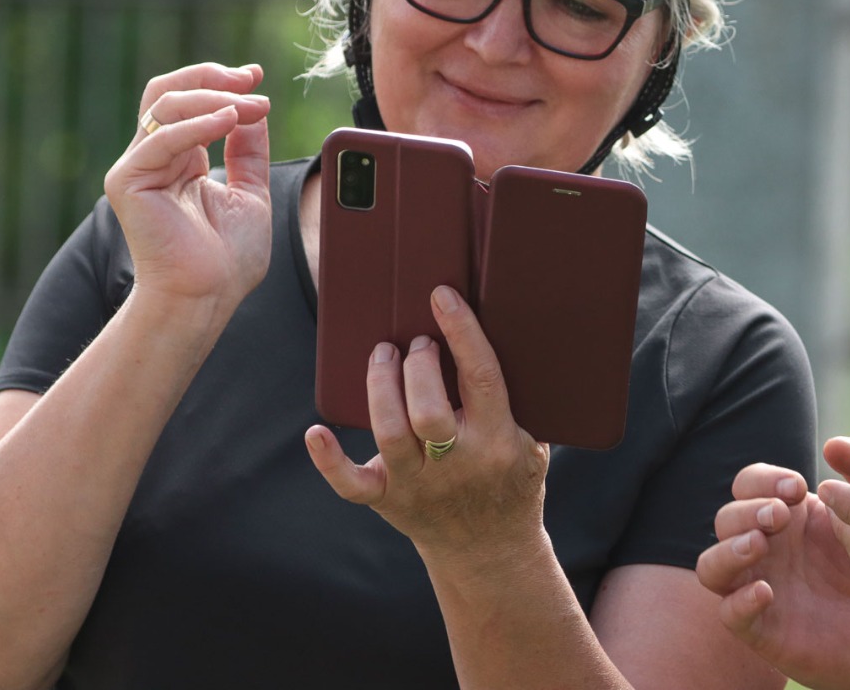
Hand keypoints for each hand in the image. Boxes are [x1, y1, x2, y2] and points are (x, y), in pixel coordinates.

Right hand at [104, 62, 272, 313]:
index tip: (255, 76)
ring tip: (251, 106)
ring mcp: (137, 168)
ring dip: (214, 98)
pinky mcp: (128, 182)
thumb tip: (255, 107)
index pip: (188, 101)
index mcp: (180, 158)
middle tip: (250, 79)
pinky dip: (198, 125)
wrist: (206, 296)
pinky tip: (229, 120)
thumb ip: (249, 149)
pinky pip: (162, 139)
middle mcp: (154, 157)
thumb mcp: (250, 190)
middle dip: (211, 77)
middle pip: (169, 92)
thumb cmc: (227, 257)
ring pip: (166, 107)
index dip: (219, 81)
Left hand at [305, 286, 547, 553]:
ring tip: (382, 355)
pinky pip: (352, 484)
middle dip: (417, 365)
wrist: (492, 552)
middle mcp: (458, 464)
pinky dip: (330, 460)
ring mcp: (419, 485)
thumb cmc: (513, 481)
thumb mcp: (533, 440)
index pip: (481, 379)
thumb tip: (502, 332)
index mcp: (499, 441)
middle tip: (416, 343)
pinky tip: (316, 433)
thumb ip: (517, 399)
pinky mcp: (389, 501)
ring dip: (380, 387)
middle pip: (428, 410)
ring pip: (390, 433)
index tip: (442, 298)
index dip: (462, 334)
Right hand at [697, 437, 849, 689]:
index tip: (796, 487)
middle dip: (748, 510)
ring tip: (758, 545)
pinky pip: (728, 613)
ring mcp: (759, 586)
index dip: (763, 479)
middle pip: (726, 518)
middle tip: (780, 516)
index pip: (749, 483)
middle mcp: (765, 548)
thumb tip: (835, 444)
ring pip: (710, 564)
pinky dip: (738, 601)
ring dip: (728, 550)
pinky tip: (765, 593)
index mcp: (786, 514)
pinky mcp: (762, 629)